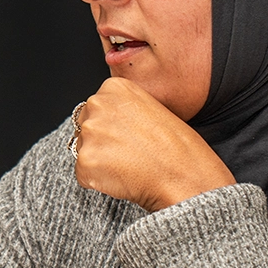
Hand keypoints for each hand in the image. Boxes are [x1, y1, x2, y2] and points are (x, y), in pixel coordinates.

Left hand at [74, 77, 233, 211]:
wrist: (183, 175)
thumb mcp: (151, 108)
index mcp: (114, 87)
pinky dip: (98, 181)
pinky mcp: (84, 161)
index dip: (112, 126)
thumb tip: (106, 121)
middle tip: (129, 153)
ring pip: (83, 151)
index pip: (96, 107)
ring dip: (100, 162)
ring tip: (129, 165)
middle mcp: (97, 104)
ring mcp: (89, 133)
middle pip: (84, 127)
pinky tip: (122, 178)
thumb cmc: (177, 146)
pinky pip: (83, 174)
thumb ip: (123, 108)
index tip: (129, 135)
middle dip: (101, 142)